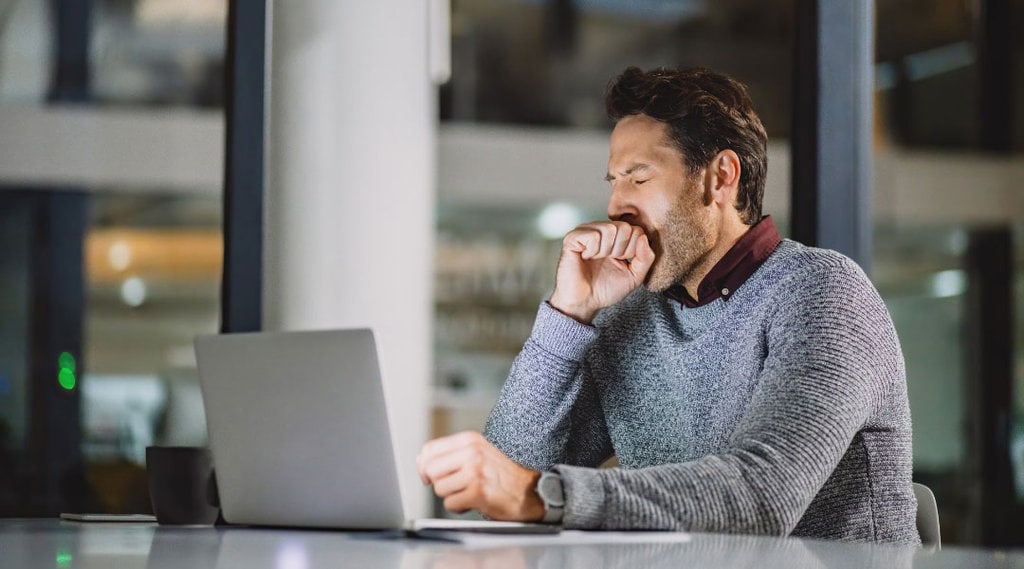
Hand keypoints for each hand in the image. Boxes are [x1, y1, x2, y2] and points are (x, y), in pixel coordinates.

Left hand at [417, 431, 544, 521]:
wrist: (530, 491)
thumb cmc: (501, 475)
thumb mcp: (477, 454)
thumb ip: (450, 454)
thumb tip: (420, 461)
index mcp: (470, 440)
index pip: (429, 450)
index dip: (425, 466)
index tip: (432, 475)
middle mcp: (472, 452)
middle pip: (430, 470)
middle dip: (439, 482)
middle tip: (456, 486)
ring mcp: (475, 472)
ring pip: (439, 488)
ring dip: (451, 496)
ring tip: (469, 492)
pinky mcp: (478, 491)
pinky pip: (450, 504)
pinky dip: (459, 507)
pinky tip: (473, 502)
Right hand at [549, 221, 655, 322]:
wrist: (584, 303)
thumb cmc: (606, 290)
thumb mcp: (635, 276)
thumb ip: (646, 258)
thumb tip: (643, 237)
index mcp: (616, 237)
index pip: (636, 230)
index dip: (632, 250)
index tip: (620, 262)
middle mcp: (601, 230)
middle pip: (624, 227)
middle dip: (620, 250)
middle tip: (607, 261)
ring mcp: (586, 232)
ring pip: (609, 229)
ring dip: (605, 251)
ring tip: (596, 260)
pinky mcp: (572, 238)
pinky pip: (593, 235)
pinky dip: (592, 251)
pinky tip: (585, 257)